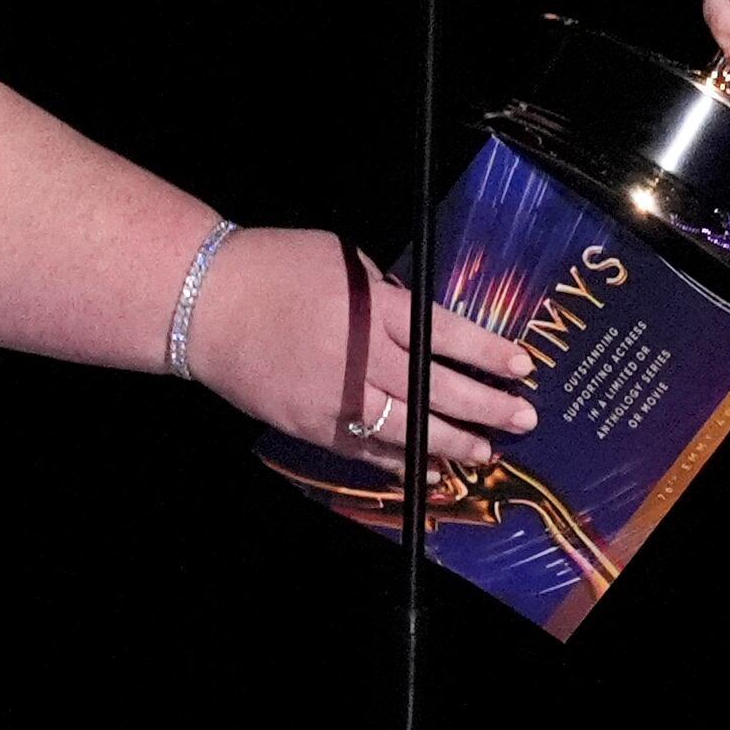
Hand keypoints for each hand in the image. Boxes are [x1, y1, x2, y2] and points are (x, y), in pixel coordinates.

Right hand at [182, 226, 539, 467]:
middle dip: (487, 405)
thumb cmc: (274, 268)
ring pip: (408, 428)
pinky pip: (366, 450)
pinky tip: (430, 469)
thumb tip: (421, 321)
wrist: (205, 303)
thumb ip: (385, 293)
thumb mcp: (342, 260)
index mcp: (371, 307)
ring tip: (487, 451)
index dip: (487, 352)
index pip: (444, 333)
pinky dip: (400, 460)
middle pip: (436, 387)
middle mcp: (360, 357)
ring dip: (453, 441)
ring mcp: (335, 397)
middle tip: (524, 416)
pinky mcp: (311, 425)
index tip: (521, 365)